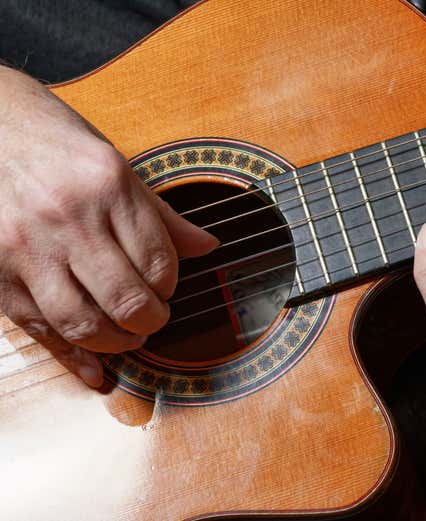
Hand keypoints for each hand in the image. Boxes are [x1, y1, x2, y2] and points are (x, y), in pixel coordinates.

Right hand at [0, 67, 217, 387]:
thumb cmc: (58, 144)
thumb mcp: (118, 166)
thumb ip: (162, 215)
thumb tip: (208, 248)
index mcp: (108, 186)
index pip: (158, 262)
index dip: (171, 286)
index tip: (167, 288)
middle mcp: (68, 218)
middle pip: (125, 298)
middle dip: (151, 321)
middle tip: (154, 319)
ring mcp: (27, 248)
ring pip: (83, 322)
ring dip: (116, 343)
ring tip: (129, 337)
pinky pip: (39, 328)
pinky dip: (72, 357)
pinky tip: (95, 370)